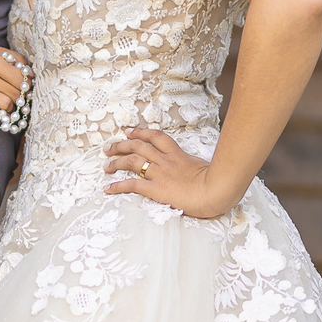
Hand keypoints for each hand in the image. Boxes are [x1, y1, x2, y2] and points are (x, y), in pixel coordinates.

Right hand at [0, 42, 31, 114]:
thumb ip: (11, 57)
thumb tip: (30, 72)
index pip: (20, 78)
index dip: (28, 84)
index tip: (27, 86)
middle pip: (15, 93)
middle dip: (21, 97)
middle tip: (20, 97)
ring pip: (5, 105)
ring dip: (10, 107)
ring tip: (7, 103)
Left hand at [104, 127, 232, 218]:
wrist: (216, 190)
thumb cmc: (215, 181)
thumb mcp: (202, 167)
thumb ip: (192, 166)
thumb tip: (191, 168)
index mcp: (177, 154)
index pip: (155, 137)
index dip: (140, 132)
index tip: (129, 131)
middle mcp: (165, 160)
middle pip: (138, 146)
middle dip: (121, 145)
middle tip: (109, 148)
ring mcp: (159, 173)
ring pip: (132, 161)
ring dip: (116, 162)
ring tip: (105, 166)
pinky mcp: (156, 188)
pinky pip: (132, 185)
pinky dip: (117, 186)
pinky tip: (108, 188)